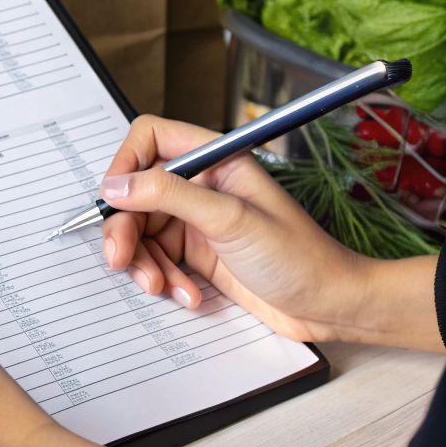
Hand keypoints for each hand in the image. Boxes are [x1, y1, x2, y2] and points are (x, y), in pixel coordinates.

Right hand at [99, 115, 380, 344]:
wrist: (331, 306)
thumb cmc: (299, 257)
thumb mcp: (230, 220)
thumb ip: (168, 195)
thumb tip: (115, 185)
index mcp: (215, 161)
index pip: (150, 140)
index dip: (125, 166)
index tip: (114, 200)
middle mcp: (202, 186)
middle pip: (135, 194)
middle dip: (125, 230)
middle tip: (120, 259)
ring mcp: (198, 221)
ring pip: (141, 232)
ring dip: (143, 263)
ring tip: (161, 286)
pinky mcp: (198, 254)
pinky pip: (157, 260)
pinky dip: (163, 279)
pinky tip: (188, 294)